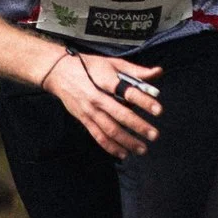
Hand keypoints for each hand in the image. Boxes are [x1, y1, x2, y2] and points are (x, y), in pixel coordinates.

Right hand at [44, 49, 165, 156]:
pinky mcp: (84, 120)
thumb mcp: (112, 63)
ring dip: (127, 141)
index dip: (144, 101)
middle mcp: (97, 98)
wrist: (59, 73)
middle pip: (120, 114)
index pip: (128, 92)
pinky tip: (124, 153)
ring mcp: (89, 111)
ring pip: (109, 129)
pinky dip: (111, 147)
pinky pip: (98, 136)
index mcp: (106, 81)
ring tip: (142, 148)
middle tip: (154, 134)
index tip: (158, 110)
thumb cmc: (89, 66)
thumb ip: (136, 71)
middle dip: (138, 126)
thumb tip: (158, 72)